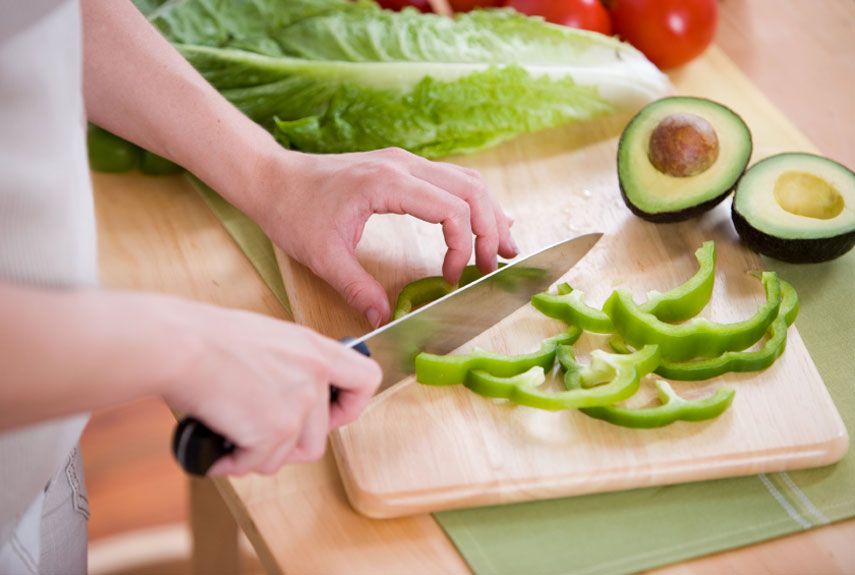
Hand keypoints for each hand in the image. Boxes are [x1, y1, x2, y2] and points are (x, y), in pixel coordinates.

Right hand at [153, 296, 380, 475]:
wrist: (180, 346)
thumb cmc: (209, 338)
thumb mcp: (269, 340)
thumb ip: (292, 367)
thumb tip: (293, 399)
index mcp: (316, 350)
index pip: (367, 380)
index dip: (350, 406)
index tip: (329, 414)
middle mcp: (314, 377)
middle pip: (320, 437)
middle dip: (288, 445)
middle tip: (260, 435)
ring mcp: (297, 405)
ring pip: (289, 455)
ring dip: (259, 454)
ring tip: (233, 437)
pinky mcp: (274, 431)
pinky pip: (258, 463)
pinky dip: (234, 461)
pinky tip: (218, 445)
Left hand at [247, 147, 517, 327]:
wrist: (270, 177)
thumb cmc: (292, 212)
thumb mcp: (323, 257)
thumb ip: (359, 289)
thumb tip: (385, 321)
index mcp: (387, 183)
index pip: (451, 209)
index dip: (462, 246)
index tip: (453, 278)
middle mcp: (403, 164)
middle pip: (470, 189)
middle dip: (491, 228)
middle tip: (499, 264)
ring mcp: (403, 161)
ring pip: (465, 179)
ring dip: (488, 212)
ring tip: (505, 244)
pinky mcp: (399, 166)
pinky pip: (449, 178)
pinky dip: (471, 201)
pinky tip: (483, 219)